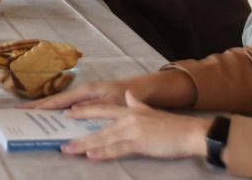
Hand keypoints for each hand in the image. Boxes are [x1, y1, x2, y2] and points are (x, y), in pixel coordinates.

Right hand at [23, 80, 133, 109]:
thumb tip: (71, 110)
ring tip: (28, 114)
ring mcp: (81, 96)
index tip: (25, 109)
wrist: (138, 90)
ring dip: (44, 109)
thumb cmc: (124, 95)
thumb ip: (91, 106)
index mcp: (84, 92)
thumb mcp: (110, 103)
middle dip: (36, 106)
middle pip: (54, 100)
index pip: (57, 100)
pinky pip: (66, 106)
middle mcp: (80, 93)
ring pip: (58, 103)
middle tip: (18, 111)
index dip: (41, 106)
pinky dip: (55, 110)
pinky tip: (49, 117)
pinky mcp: (85, 101)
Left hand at [60, 91, 212, 160]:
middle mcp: (127, 118)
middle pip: (97, 127)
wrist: (190, 132)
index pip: (101, 110)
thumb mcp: (151, 111)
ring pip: (103, 138)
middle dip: (79, 135)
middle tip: (61, 141)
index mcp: (128, 110)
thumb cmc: (171, 126)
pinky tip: (91, 155)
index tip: (67, 112)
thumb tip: (131, 95)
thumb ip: (138, 104)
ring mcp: (132, 130)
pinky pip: (117, 148)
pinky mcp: (139, 142)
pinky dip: (103, 152)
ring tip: (69, 150)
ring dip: (85, 146)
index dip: (84, 111)